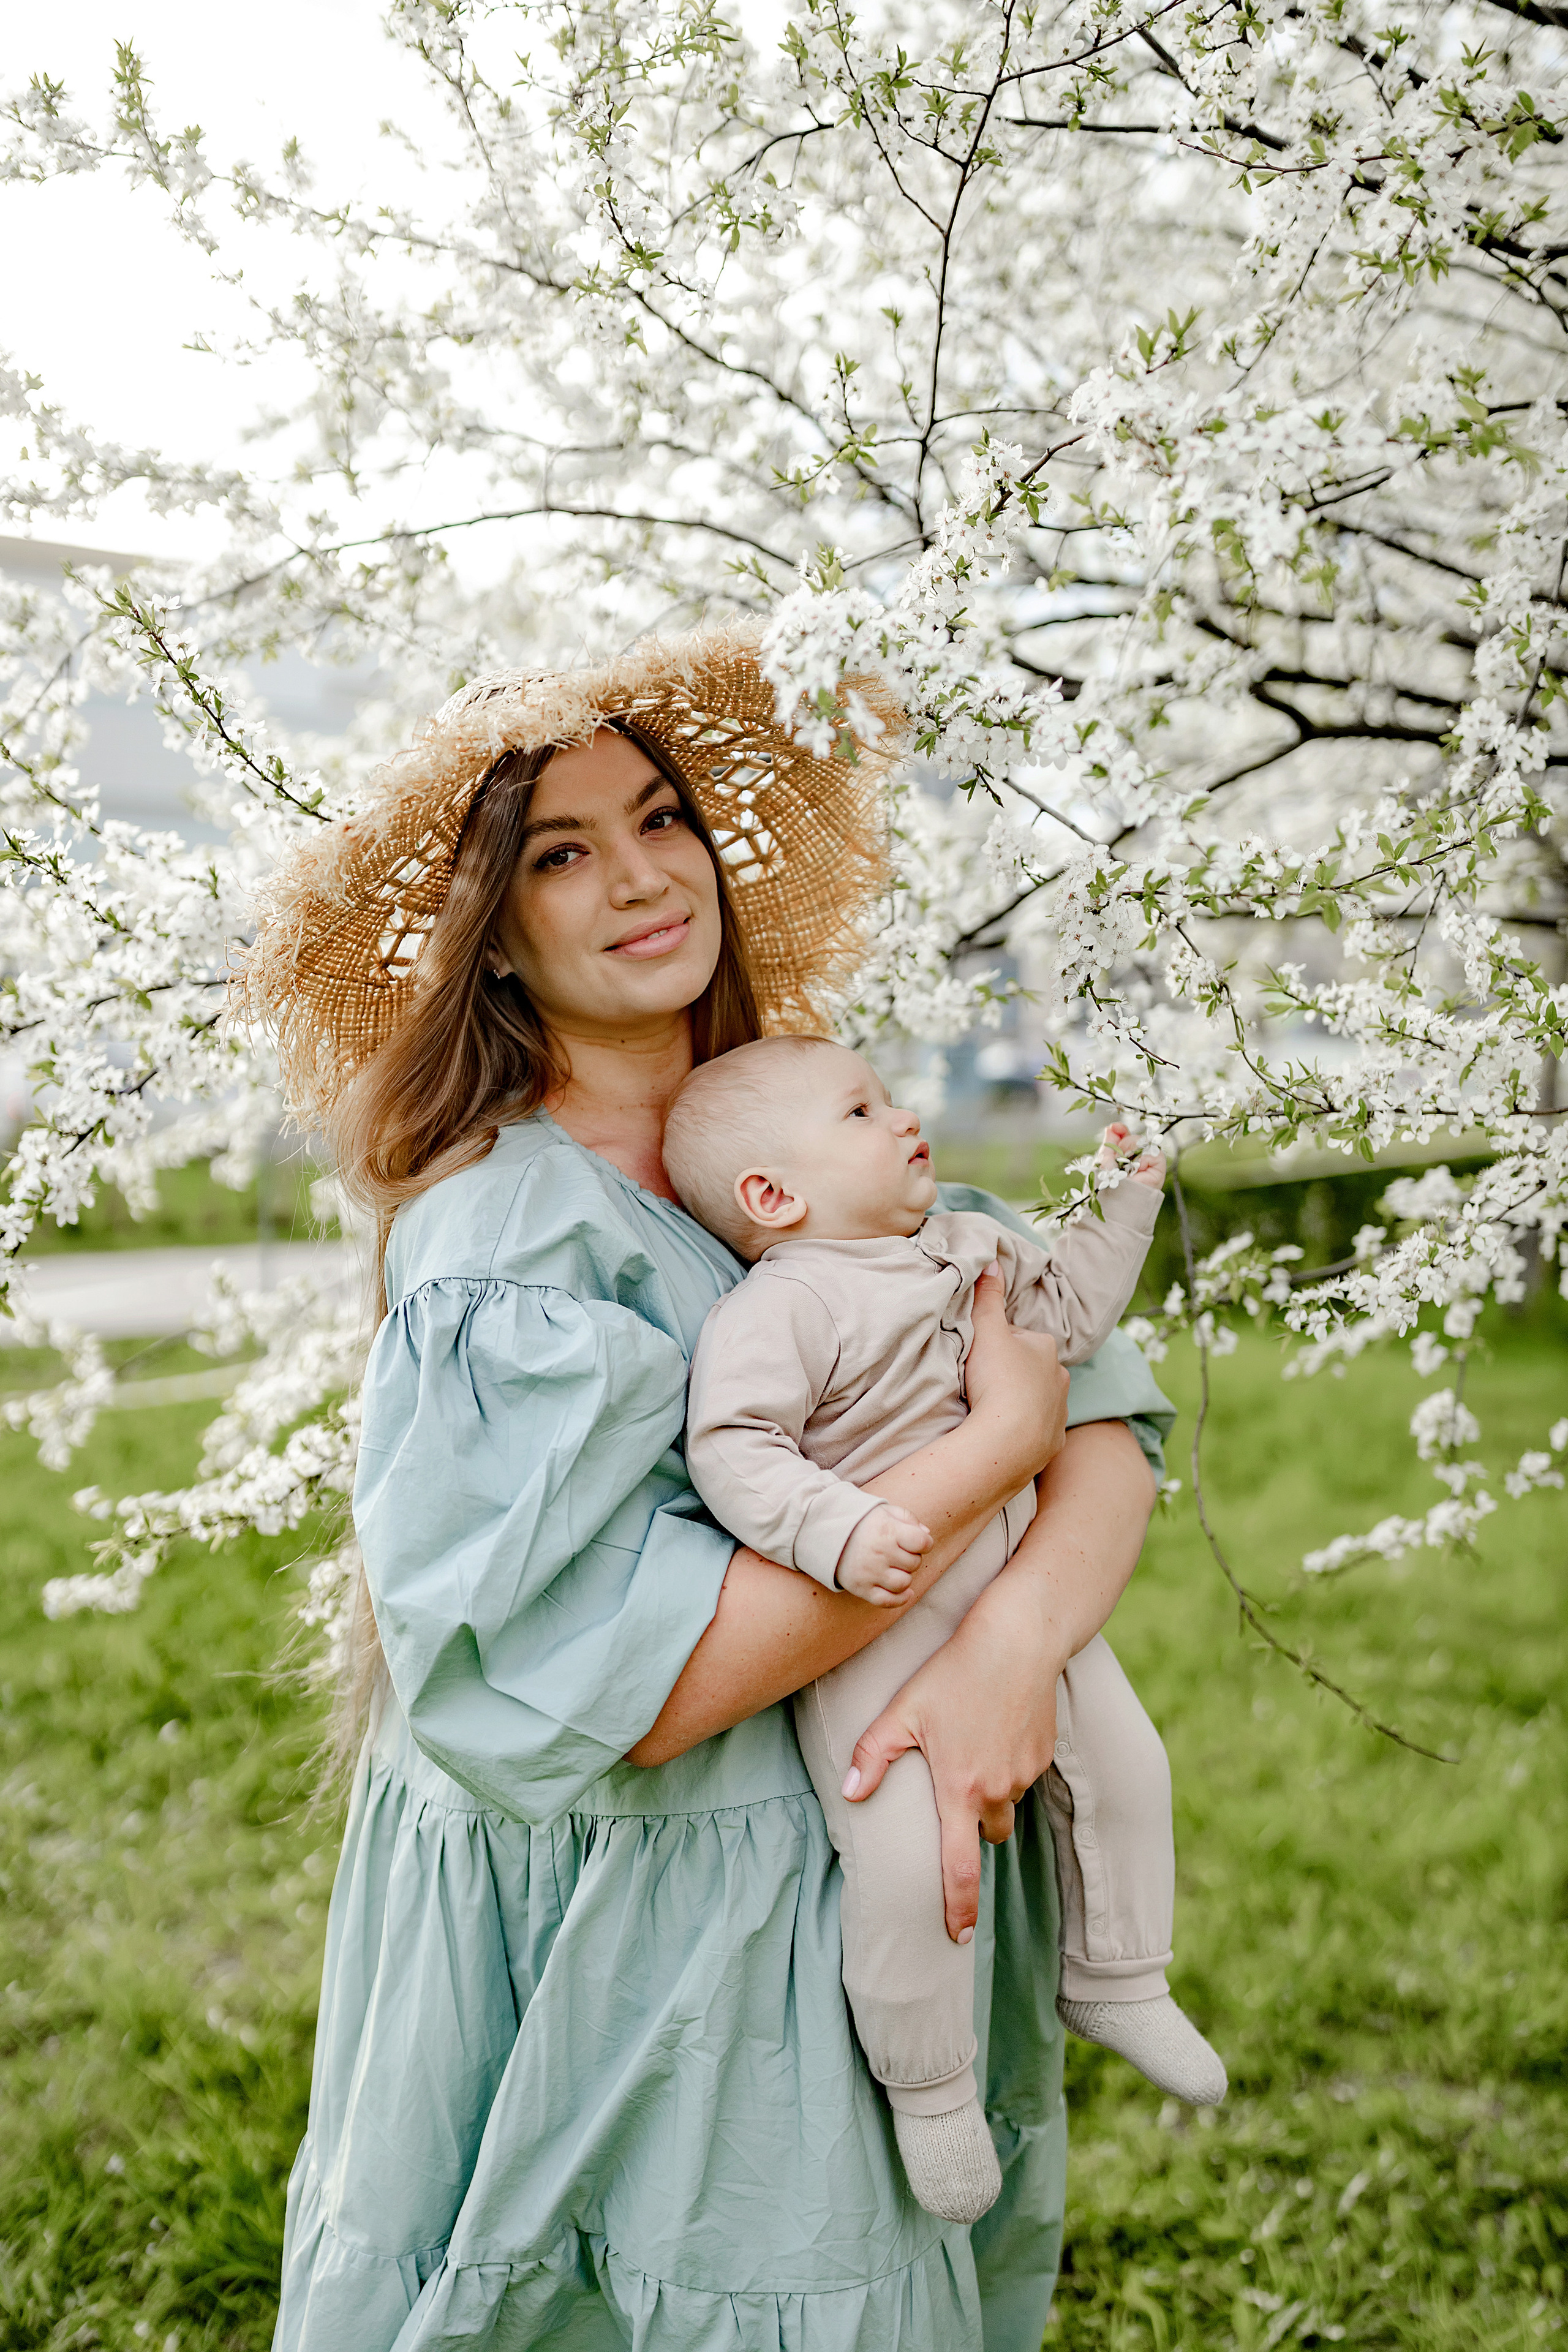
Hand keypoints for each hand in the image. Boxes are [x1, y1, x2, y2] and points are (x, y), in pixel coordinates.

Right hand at [835, 1502, 931, 1602]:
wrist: (826, 1533)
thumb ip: (909, 1519)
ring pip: (903, 1583)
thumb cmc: (862, 1522)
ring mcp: (869, 1572)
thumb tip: (927, 1535)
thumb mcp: (885, 1511)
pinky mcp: (861, 1588)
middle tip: (898, 1552)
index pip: (922, 1542)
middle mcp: (879, 1552)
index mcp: (887, 1530)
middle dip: (911, 1558)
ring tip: (895, 1568)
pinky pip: (887, 1601)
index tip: (918, 1542)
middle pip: (914, 1563)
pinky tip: (906, 1592)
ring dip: (905, 1577)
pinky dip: (900, 1599)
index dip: (925, 1543)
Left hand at [843, 1566, 1063, 1941]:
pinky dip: (1007, 1766)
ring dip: (989, 1794)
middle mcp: (997, 1790)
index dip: (958, 1908)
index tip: (956, 1937)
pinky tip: (993, 1729)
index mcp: (959, 1790)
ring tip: (971, 1747)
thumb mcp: (903, 1711)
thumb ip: (874, 1756)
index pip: (960, 1867)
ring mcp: (1025, 1774)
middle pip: (986, 1834)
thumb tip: (851, 1793)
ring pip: (1005, 1804)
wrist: (1017, 1641)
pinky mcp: (1043, 1756)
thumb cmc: (953, 1673)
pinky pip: (1022, 1777)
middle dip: (971, 1825)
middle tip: (953, 1789)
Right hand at [964, 1262, 1069, 1484]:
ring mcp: (1058, 1412)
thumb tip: (993, 1260)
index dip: (995, 1343)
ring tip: (989, 1408)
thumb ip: (988, 1295)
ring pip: (1036, 1399)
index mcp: (1045, 1348)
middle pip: (1030, 1368)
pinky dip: (1022, 1430)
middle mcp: (1059, 1378)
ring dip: (1017, 1401)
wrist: (1007, 1442)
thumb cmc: (998, 1380)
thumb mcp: (986, 1329)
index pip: (1018, 1337)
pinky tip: (1003, 1432)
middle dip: (1010, 1372)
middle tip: (981, 1381)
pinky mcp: (1052, 1442)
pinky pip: (1036, 1430)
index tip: (976, 1355)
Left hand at [1101, 1121, 1164, 1189]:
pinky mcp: (1158, 1168)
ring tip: (1126, 1166)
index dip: (1121, 1131)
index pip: (1125, 1138)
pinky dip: (1143, 1157)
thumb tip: (1113, 1126)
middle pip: (1133, 1139)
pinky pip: (1153, 1151)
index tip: (1115, 1128)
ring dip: (1131, 1152)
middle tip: (1117, 1159)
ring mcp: (1148, 1164)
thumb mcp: (1103, 1160)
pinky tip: (1136, 1167)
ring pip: (1142, 1143)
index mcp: (1124, 1159)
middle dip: (1123, 1145)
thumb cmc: (1107, 1185)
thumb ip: (1109, 1143)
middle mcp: (1137, 1160)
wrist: (1115, 1201)